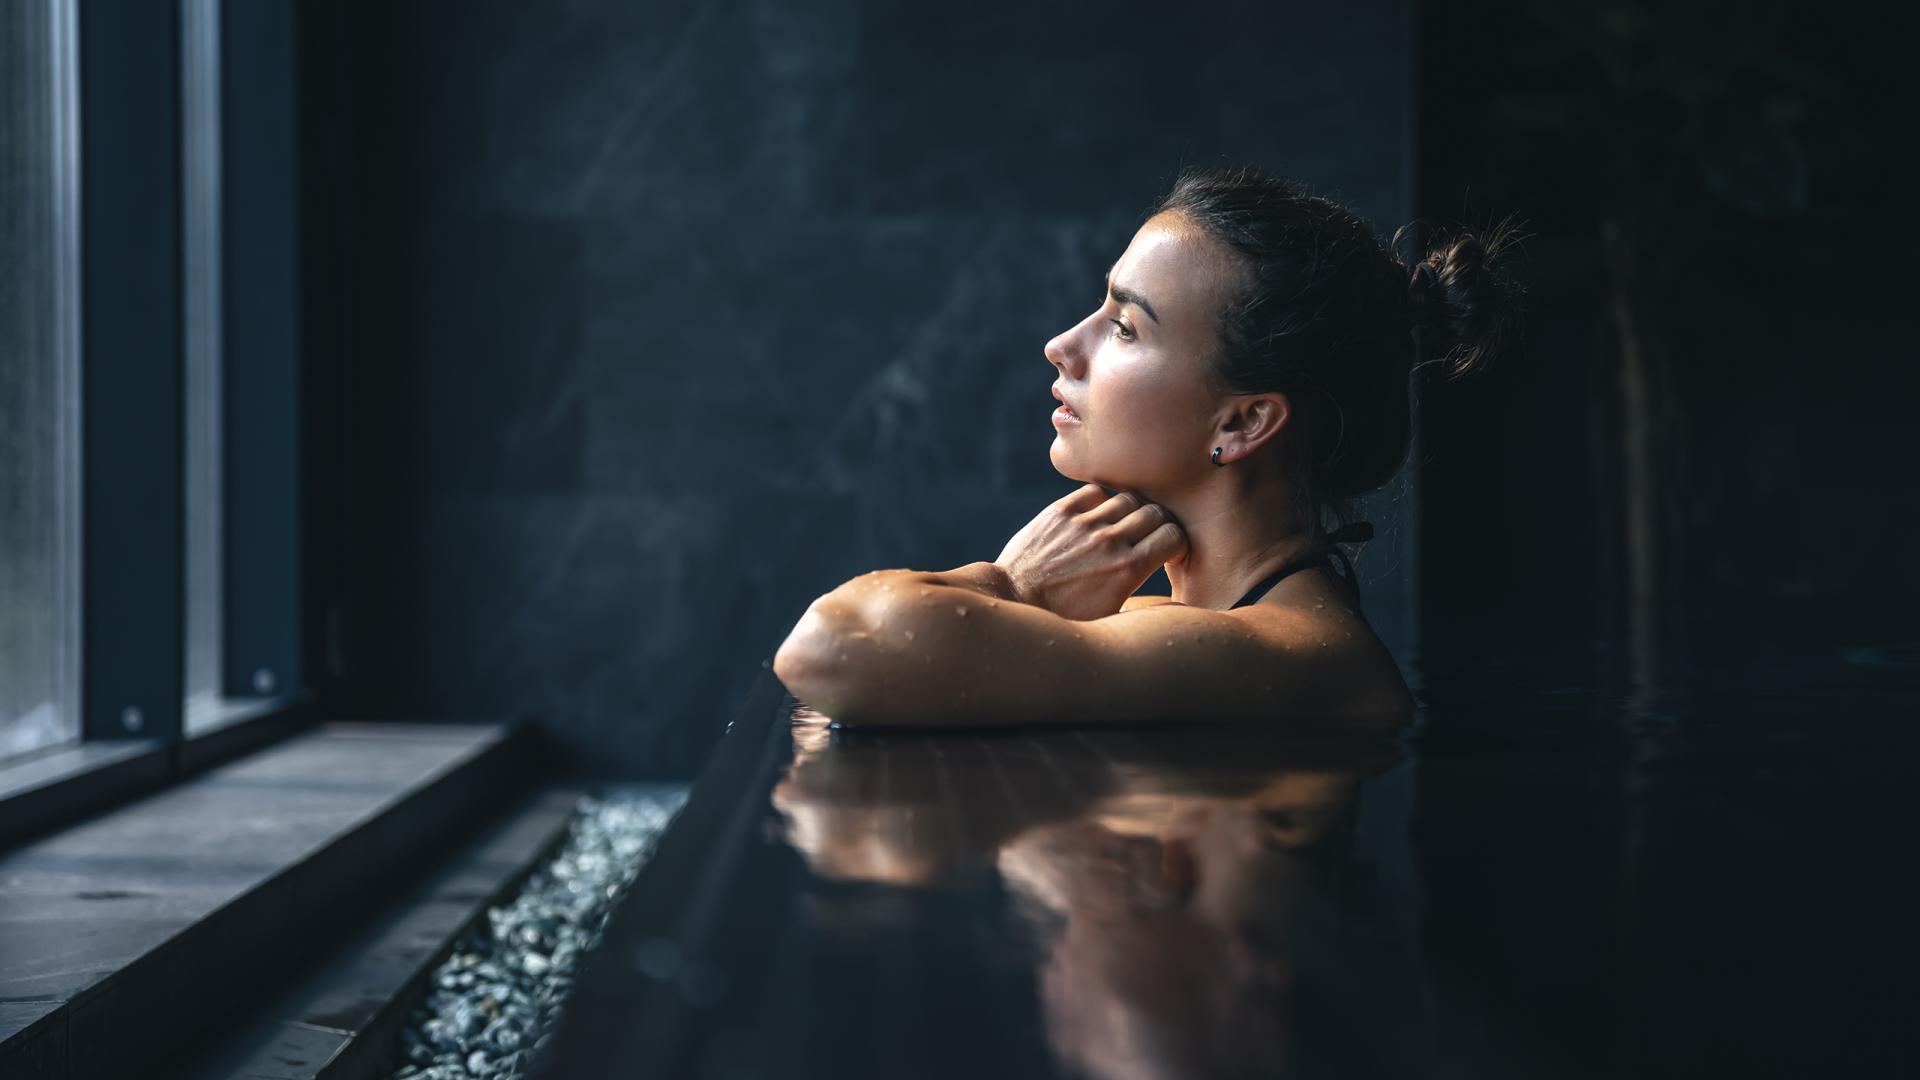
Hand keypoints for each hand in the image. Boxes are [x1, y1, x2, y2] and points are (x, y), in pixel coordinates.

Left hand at [993, 483, 1188, 619]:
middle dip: (1158, 525)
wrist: (1015, 600)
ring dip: (1131, 511)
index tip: (1167, 550)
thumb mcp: (1111, 616)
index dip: (1175, 543)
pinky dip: (1101, 501)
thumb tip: (1172, 601)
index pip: (1174, 536)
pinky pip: (1095, 492)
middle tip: (1148, 536)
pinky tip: (1096, 517)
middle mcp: (1109, 542)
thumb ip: (1142, 598)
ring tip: (1121, 526)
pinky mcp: (1060, 512)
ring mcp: (1084, 524)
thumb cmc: (1064, 618)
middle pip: (1156, 513)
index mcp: (1128, 569)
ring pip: (1128, 499)